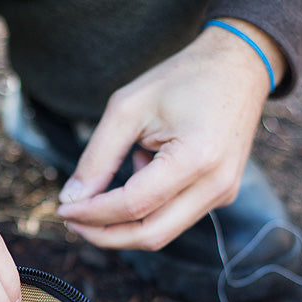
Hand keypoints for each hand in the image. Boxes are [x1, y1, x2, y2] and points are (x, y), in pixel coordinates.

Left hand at [56, 19, 285, 250]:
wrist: (238, 66)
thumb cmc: (183, 78)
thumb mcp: (127, 108)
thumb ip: (97, 157)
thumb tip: (72, 200)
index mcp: (197, 158)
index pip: (134, 206)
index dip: (93, 214)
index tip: (63, 209)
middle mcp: (216, 185)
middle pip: (150, 235)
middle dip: (105, 234)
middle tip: (73, 220)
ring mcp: (223, 193)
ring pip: (162, 233)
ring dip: (123, 222)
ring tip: (109, 182)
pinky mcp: (221, 195)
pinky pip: (174, 217)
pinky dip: (145, 207)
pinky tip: (142, 166)